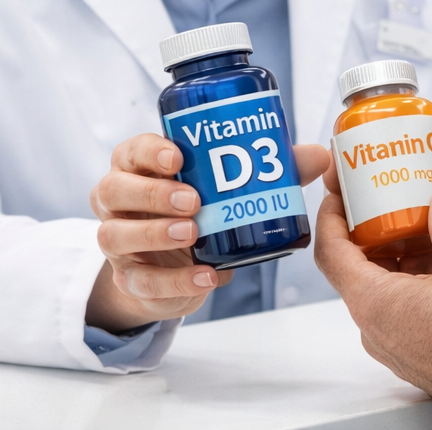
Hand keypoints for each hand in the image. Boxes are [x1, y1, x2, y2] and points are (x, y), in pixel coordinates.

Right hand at [88, 133, 329, 331]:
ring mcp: (119, 242)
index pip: (131, 150)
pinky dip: (175, 280)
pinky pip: (142, 281)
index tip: (178, 157)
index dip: (149, 151)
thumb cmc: (199, 210)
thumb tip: (318, 155)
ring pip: (115, 235)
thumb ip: (271, 169)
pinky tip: (207, 276)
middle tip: (193, 200)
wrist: (178, 267)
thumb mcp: (228, 187)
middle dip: (152, 193)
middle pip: (113, 189)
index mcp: (139, 167)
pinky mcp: (130, 279)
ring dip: (154, 233)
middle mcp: (119, 201)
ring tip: (192, 233)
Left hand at [315, 184, 431, 424]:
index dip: (331, 214)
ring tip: (430, 221)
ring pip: (387, 283)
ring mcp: (392, 339)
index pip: (330, 250)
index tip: (339, 190)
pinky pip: (405, 302)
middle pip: (360, 263)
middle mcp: (374, 323)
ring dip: (405, 250)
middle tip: (392, 197)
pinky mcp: (413, 347)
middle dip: (378, 226)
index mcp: (372, 301)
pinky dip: (419, 275)